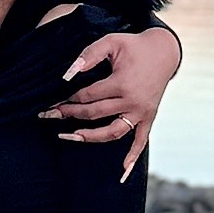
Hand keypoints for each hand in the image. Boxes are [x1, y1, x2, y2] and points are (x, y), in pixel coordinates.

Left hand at [43, 22, 181, 175]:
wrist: (164, 52)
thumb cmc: (134, 46)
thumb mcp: (111, 42)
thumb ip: (89, 55)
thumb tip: (68, 73)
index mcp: (122, 83)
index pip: (88, 96)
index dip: (68, 98)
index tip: (52, 101)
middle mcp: (132, 102)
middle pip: (95, 113)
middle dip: (70, 114)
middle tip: (49, 114)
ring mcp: (141, 112)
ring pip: (113, 132)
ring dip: (90, 137)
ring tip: (68, 136)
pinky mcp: (149, 118)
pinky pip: (141, 141)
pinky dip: (133, 156)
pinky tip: (122, 170)